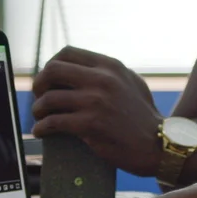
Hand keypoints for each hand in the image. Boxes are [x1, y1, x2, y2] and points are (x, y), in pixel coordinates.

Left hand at [31, 47, 163, 175]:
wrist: (159, 144)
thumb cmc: (143, 116)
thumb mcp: (131, 82)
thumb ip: (108, 72)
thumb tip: (78, 69)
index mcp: (109, 66)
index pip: (67, 53)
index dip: (51, 65)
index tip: (49, 80)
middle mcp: (102, 79)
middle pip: (52, 70)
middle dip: (38, 84)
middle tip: (39, 98)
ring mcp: (95, 101)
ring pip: (49, 98)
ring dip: (38, 109)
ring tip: (39, 117)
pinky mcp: (90, 124)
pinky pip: (53, 122)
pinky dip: (42, 127)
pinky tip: (41, 131)